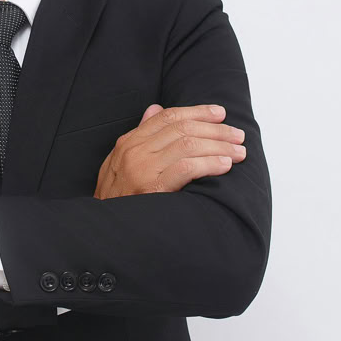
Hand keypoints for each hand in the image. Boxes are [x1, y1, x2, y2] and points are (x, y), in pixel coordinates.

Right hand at [94, 103, 245, 198]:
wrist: (102, 232)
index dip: (197, 112)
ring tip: (238, 152)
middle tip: (237, 136)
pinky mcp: (151, 188)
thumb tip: (154, 109)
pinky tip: (224, 166)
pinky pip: (187, 167)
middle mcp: (134, 152)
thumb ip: (140, 135)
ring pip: (188, 145)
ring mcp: (142, 169)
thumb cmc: (115, 199)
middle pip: (182, 128)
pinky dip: (210, 164)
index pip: (167, 117)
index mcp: (128, 143)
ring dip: (219, 147)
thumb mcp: (119, 162)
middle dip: (215, 130)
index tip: (220, 114)